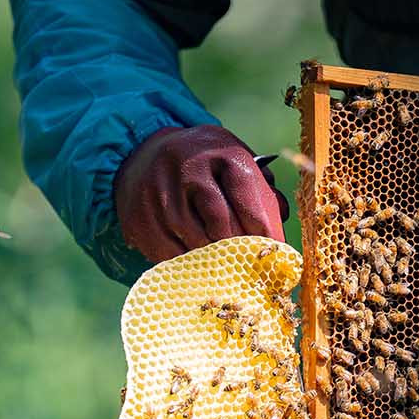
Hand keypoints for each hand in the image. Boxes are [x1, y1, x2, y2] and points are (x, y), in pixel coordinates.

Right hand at [115, 125, 289, 263]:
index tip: (275, 252)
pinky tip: (199, 263)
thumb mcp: (232, 162)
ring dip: (216, 260)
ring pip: (197, 243)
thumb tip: (278, 235)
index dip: (264, 230)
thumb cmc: (204, 166)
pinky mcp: (140, 219)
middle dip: (241, 248)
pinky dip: (189, 264)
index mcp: (220, 152)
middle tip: (254, 266)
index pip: (247, 198)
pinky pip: (171, 255)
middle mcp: (187, 169)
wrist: (142, 157)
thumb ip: (260, 192)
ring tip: (228, 266)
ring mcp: (160, 195)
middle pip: (222, 225)